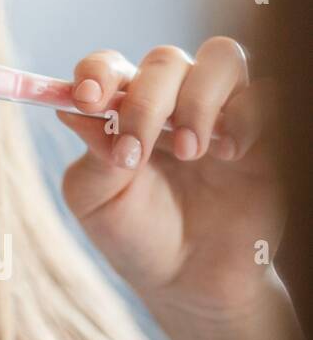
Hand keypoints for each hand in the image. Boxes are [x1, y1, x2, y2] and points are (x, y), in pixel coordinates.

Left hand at [56, 37, 284, 321]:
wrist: (191, 281)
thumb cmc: (135, 235)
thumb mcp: (96, 201)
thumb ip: (91, 153)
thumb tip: (73, 108)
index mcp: (121, 108)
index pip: (108, 66)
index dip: (97, 72)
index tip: (88, 99)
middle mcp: (171, 100)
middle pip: (164, 60)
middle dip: (147, 100)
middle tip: (137, 150)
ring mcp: (219, 111)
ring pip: (220, 58)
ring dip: (198, 101)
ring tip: (188, 152)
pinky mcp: (262, 132)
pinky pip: (265, 92)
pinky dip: (245, 115)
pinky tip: (229, 155)